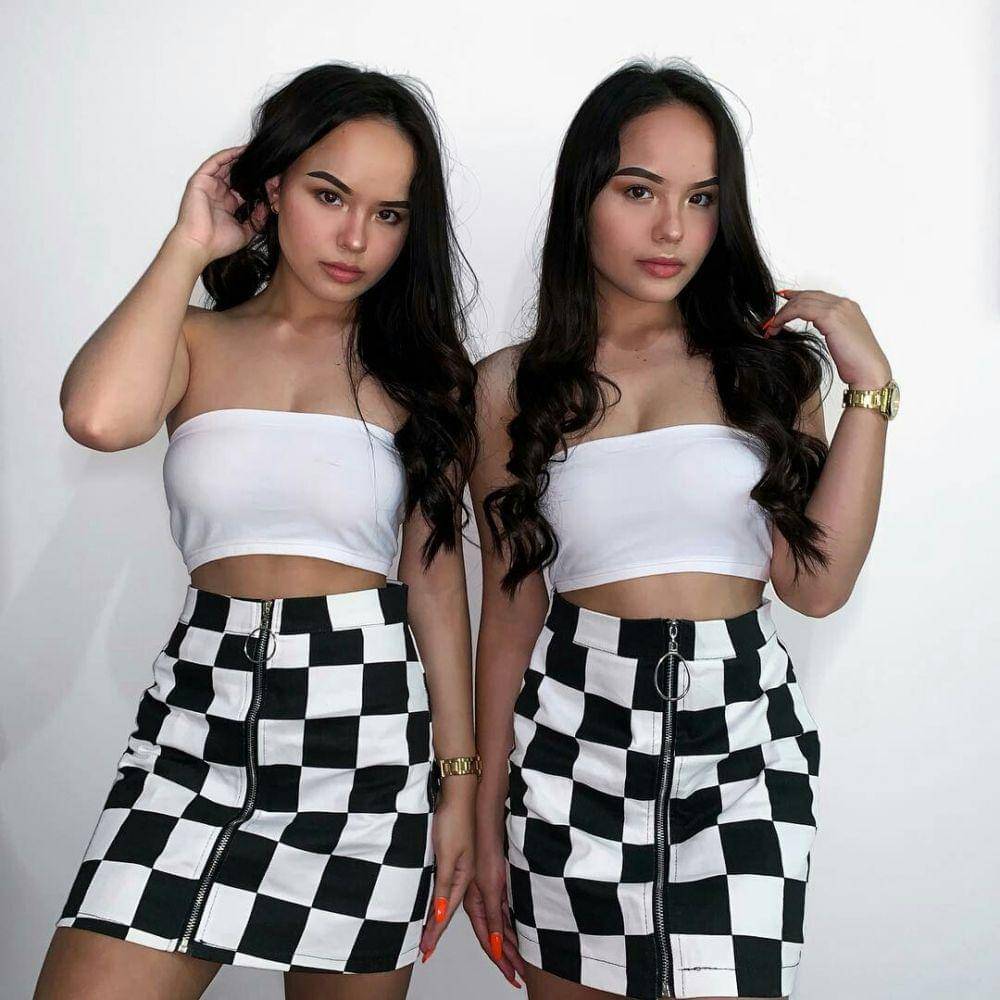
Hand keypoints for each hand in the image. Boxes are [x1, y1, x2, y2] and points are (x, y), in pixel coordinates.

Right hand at [167, 145, 268, 267]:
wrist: (200, 245)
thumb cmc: (218, 243)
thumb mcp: (245, 232)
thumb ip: (257, 219)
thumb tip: (267, 207)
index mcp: (227, 205)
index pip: (245, 188)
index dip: (257, 184)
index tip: (273, 181)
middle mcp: (218, 193)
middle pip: (237, 175)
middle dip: (252, 170)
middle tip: (269, 166)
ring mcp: (209, 185)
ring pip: (227, 165)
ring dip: (241, 159)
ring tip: (257, 153)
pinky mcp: (201, 179)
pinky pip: (216, 162)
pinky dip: (229, 155)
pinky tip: (242, 151)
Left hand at [418, 780, 475, 962]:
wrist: (458, 793)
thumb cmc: (454, 820)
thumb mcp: (447, 855)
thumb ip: (443, 885)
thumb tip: (438, 914)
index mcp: (464, 877)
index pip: (446, 911)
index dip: (435, 932)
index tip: (425, 950)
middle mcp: (464, 875)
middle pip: (448, 909)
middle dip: (436, 931)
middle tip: (425, 951)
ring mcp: (460, 865)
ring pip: (446, 899)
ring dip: (437, 918)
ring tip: (428, 935)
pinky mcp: (453, 856)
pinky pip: (444, 886)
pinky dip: (438, 900)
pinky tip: (433, 904)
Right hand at [463, 835, 525, 988]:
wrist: (484, 825)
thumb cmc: (484, 852)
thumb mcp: (491, 889)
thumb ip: (492, 917)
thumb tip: (494, 946)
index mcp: (473, 906)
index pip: (488, 942)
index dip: (500, 962)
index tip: (512, 977)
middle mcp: (478, 902)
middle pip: (492, 938)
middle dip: (506, 958)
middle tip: (519, 976)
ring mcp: (487, 895)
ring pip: (499, 927)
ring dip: (509, 945)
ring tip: (521, 962)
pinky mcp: (495, 886)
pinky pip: (502, 914)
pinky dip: (510, 928)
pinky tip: (517, 934)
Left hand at [764, 289, 891, 388]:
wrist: (869, 371)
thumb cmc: (857, 363)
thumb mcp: (841, 341)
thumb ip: (830, 329)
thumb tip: (814, 327)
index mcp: (848, 308)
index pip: (818, 295)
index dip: (798, 296)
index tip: (783, 298)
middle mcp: (844, 304)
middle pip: (807, 296)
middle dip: (786, 306)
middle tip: (770, 320)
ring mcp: (838, 308)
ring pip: (801, 301)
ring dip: (782, 313)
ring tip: (770, 327)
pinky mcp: (831, 317)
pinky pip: (799, 310)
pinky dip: (784, 317)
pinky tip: (776, 327)